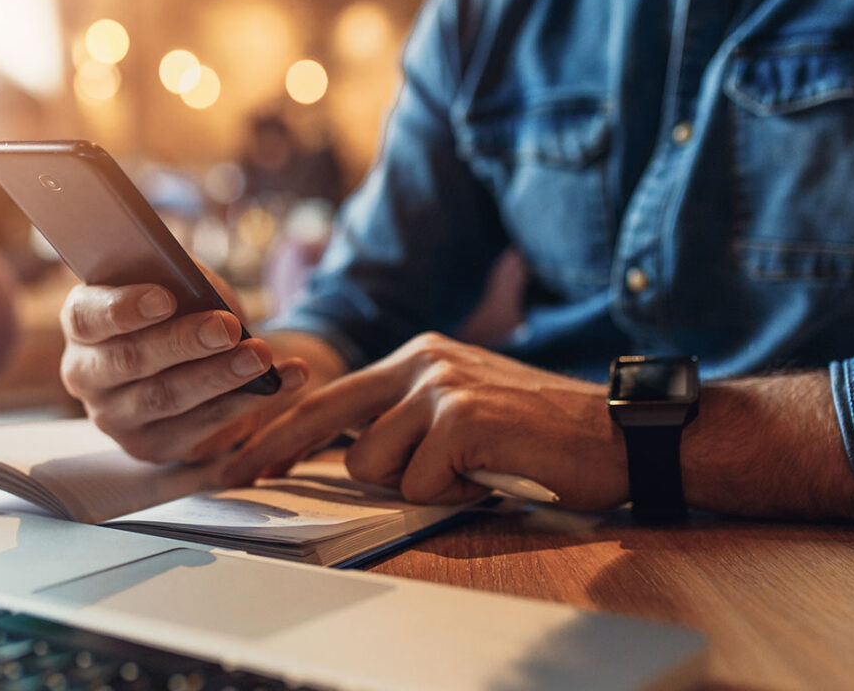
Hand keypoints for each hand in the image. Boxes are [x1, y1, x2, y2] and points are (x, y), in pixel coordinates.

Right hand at [59, 267, 310, 462]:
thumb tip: (198, 286)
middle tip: (227, 328)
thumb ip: (178, 279)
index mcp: (82, 325)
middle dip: (183, 343)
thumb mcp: (175, 283)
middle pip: (130, 360)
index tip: (166, 298)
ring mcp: (114, 417)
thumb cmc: (178, 309)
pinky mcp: (149, 446)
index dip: (123, 308)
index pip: (87, 317)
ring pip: (166, 397)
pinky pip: (199, 426)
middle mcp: (86, 374)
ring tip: (260, 356)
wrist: (191, 360)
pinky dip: (245, 402)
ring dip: (219, 376)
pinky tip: (282, 379)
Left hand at [222, 332, 625, 506]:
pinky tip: (491, 475)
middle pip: (323, 415)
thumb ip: (408, 419)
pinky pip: (420, 483)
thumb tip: (350, 454)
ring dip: (417, 485)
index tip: (237, 454)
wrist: (617, 434)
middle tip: (235, 477)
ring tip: (469, 471)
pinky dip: (453, 495)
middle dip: (275, 450)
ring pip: (373, 464)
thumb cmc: (540, 435)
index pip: (330, 393)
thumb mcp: (462, 411)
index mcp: (418, 358)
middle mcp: (422, 361)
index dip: (277, 427)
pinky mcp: (462, 418)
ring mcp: (441, 386)